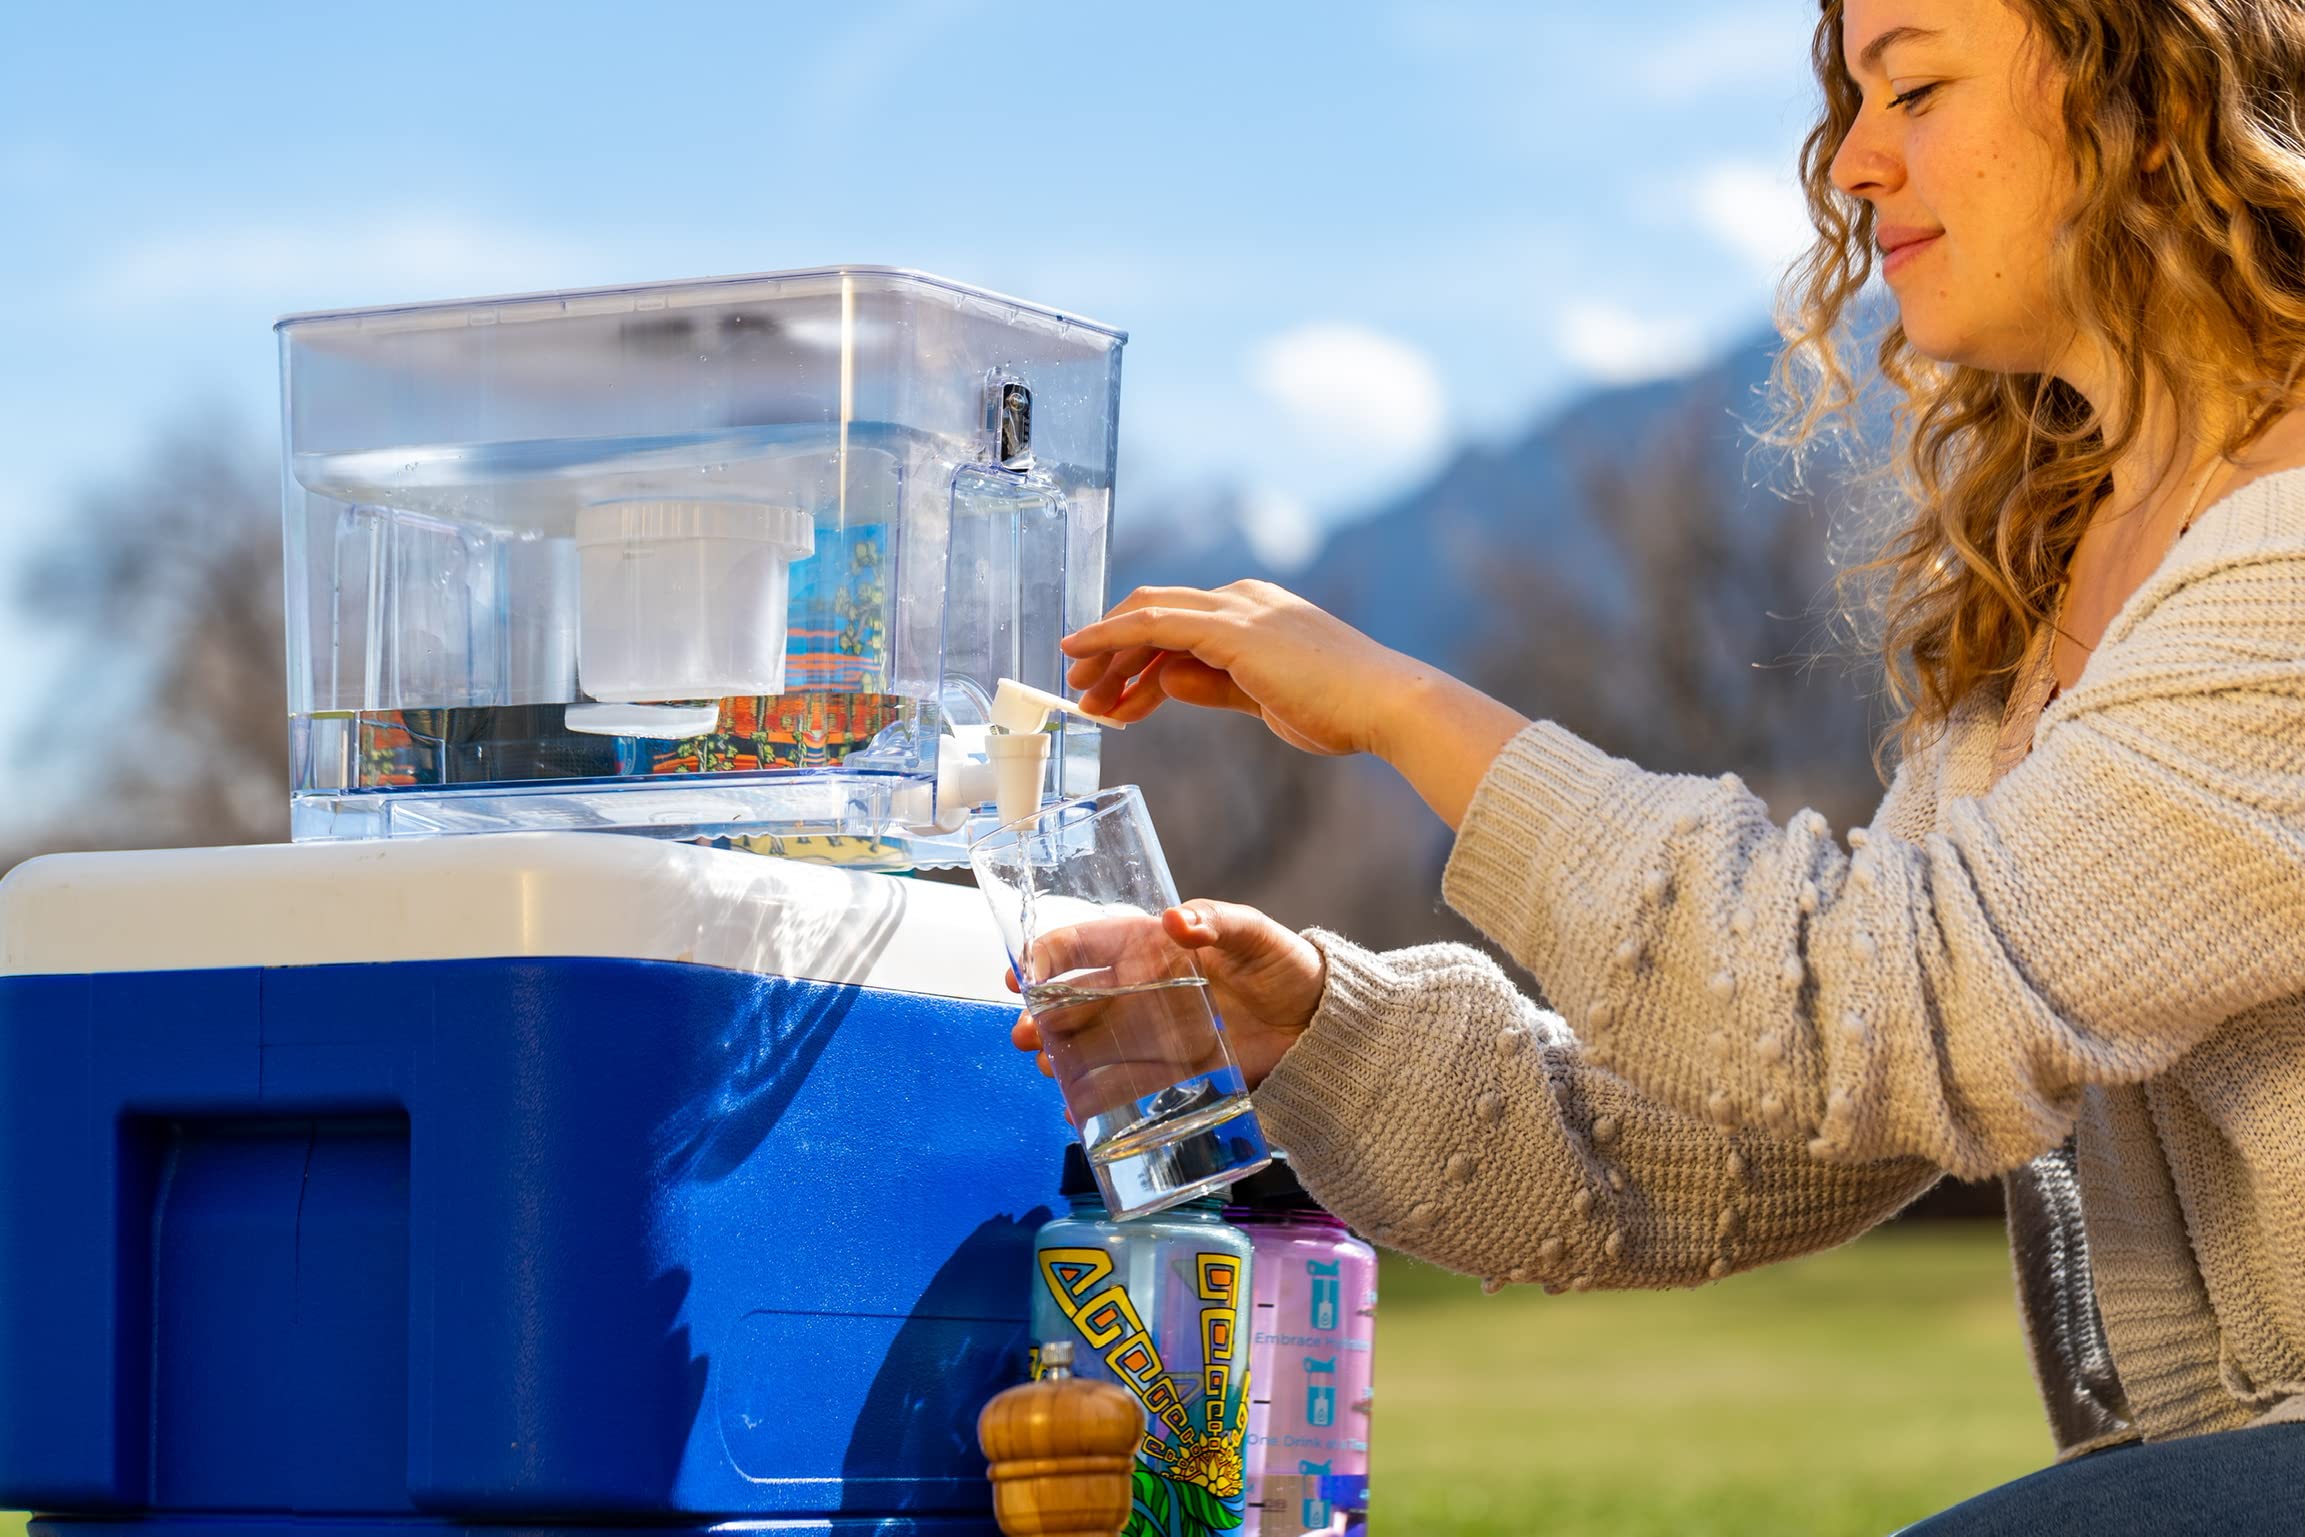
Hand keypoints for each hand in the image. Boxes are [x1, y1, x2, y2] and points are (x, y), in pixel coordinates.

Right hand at [1008, 899, 1325, 1098]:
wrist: (1317, 1025)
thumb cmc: (1284, 966)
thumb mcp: (1254, 935)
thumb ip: (1218, 922)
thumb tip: (1177, 920)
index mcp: (1147, 946)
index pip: (1081, 944)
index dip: (1044, 956)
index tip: (1022, 974)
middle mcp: (1137, 990)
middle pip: (1071, 1001)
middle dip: (1038, 1015)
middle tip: (1025, 1035)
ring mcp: (1149, 1033)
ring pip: (1086, 1045)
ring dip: (1058, 1057)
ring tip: (1047, 1069)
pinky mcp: (1168, 1072)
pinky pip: (1120, 1086)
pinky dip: (1093, 1099)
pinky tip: (1076, 1110)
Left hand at [1062, 580, 1424, 755]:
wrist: (1387, 705)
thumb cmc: (1343, 709)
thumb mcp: (1264, 699)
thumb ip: (1215, 685)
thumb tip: (1167, 678)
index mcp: (1258, 612)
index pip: (1181, 627)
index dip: (1138, 661)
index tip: (1117, 698)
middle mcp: (1244, 599)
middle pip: (1155, 613)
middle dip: (1111, 653)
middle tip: (1083, 693)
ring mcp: (1237, 609)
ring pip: (1147, 616)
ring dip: (1106, 655)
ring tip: (1081, 696)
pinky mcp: (1231, 629)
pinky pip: (1152, 624)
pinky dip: (1110, 638)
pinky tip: (1083, 655)